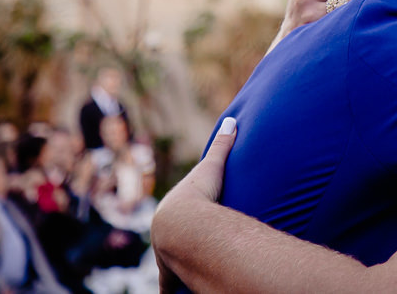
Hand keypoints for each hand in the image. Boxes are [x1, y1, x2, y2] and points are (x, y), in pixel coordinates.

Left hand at [152, 117, 237, 293]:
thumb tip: (233, 120)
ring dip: (171, 272)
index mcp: (171, 212)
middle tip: (180, 251)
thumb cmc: (198, 195)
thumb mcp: (211, 168)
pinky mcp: (173, 276)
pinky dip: (173, 292)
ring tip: (178, 281)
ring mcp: (166, 258)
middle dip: (170, 248)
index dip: (176, 220)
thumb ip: (222, 146)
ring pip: (167, 268)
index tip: (181, 221)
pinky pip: (172, 287)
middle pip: (165, 244)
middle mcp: (164, 237)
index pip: (171, 216)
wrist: (183, 224)